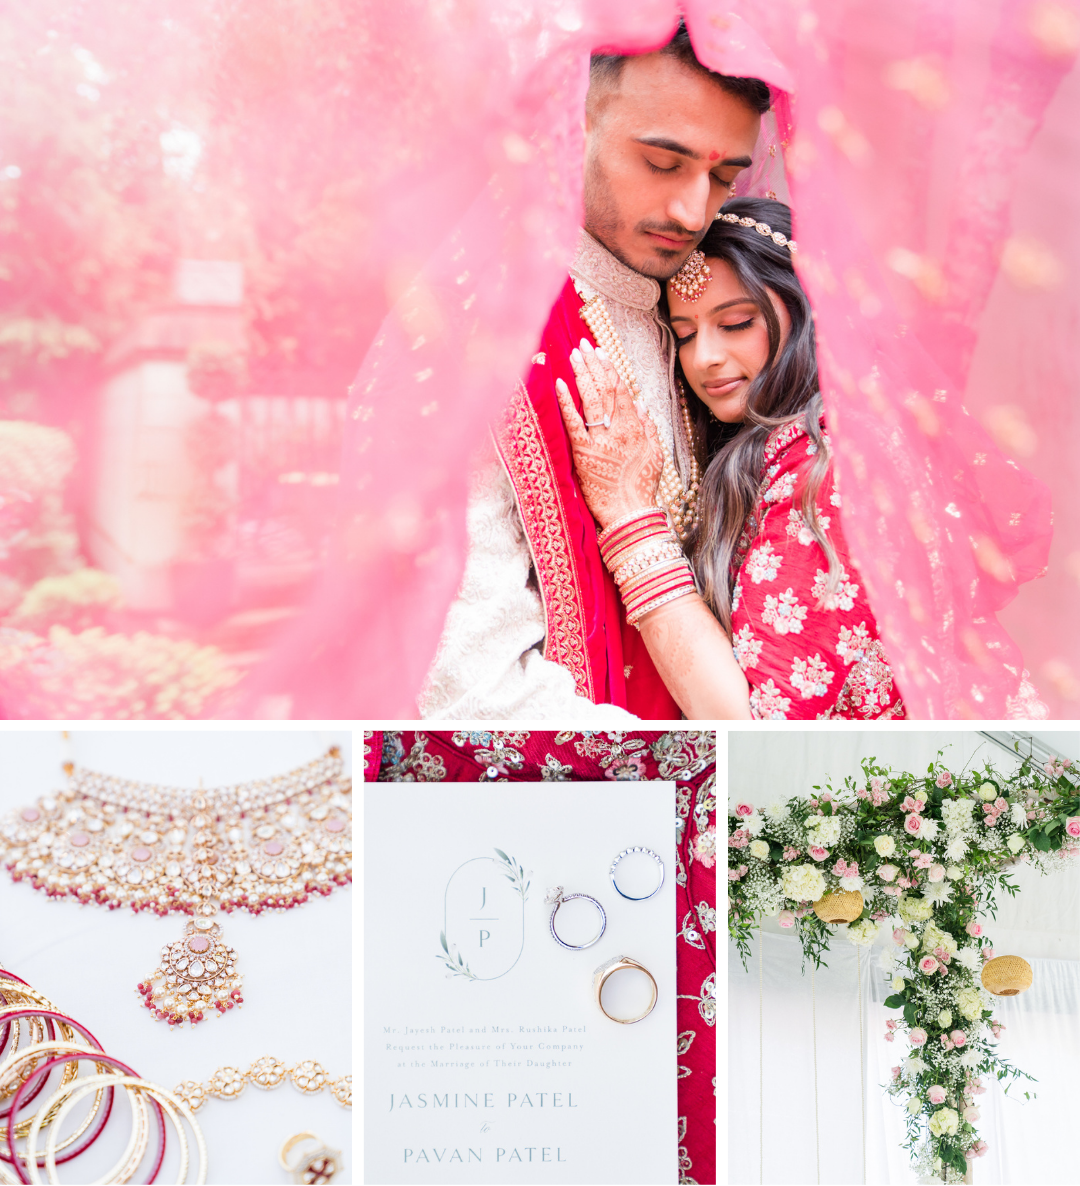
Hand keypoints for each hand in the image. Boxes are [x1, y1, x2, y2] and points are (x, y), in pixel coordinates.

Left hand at [554, 339, 662, 529]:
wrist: (630, 512)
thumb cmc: (642, 487)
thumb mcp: (655, 455)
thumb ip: (649, 428)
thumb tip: (643, 404)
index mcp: (635, 427)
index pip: (622, 390)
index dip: (610, 368)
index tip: (602, 352)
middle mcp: (618, 429)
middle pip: (605, 389)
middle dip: (594, 364)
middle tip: (584, 345)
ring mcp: (600, 439)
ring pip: (591, 399)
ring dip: (582, 374)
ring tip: (574, 355)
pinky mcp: (584, 453)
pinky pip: (574, 422)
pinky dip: (566, 402)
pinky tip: (560, 383)